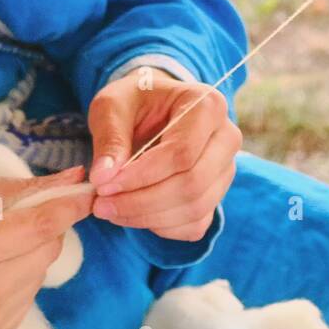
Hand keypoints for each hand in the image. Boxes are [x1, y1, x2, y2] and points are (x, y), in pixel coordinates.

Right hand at [0, 168, 93, 328]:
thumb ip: (18, 188)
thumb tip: (71, 177)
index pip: (42, 227)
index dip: (70, 206)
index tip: (89, 191)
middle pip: (48, 251)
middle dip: (44, 229)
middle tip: (18, 220)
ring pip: (41, 276)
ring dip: (31, 256)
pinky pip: (27, 299)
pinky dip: (19, 281)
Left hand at [87, 67, 240, 241]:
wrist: (154, 108)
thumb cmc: (135, 101)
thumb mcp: (112, 106)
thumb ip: (109, 138)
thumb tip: (104, 178)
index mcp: (207, 106)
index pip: (182, 153)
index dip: (141, 176)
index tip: (104, 185)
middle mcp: (226, 138)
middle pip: (193, 184)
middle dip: (143, 201)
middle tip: (101, 204)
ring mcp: (225, 170)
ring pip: (195, 208)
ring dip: (148, 217)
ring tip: (111, 209)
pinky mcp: (217, 194)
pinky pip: (195, 224)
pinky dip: (162, 227)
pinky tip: (135, 213)